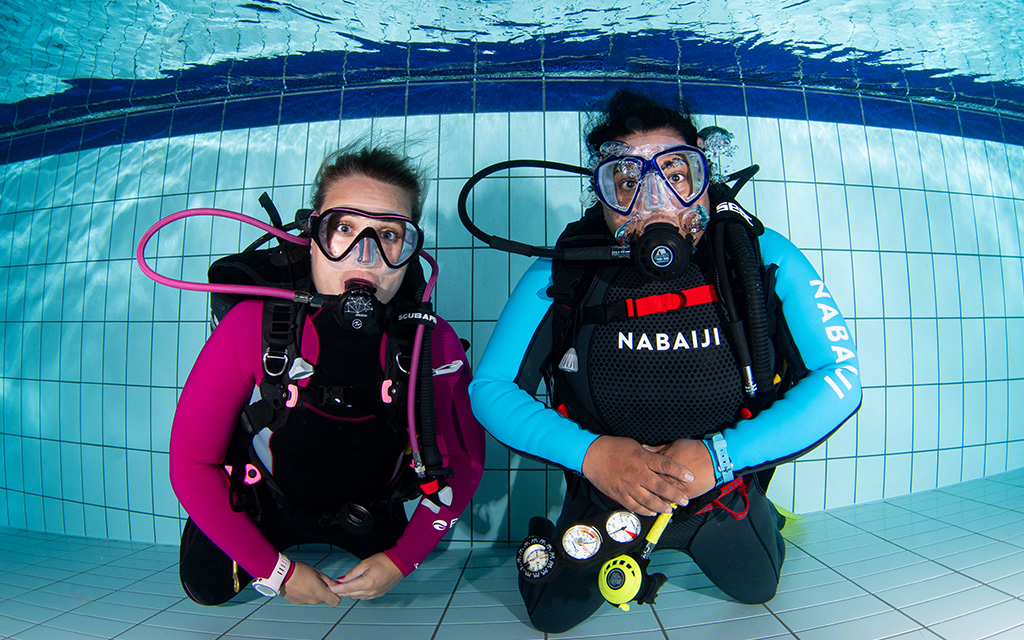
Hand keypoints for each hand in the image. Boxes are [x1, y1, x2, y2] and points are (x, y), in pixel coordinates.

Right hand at [280, 561, 340, 605]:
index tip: (333, 588)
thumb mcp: (318, 573)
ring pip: (315, 599)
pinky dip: (306, 593)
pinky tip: (300, 585)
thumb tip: (336, 585)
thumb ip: (329, 581)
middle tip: (318, 581)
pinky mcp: (297, 602)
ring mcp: (305, 602)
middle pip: (324, 599)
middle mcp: (313, 601)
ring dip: (314, 592)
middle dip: (324, 591)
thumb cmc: (301, 571)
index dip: (336, 595)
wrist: (282, 575)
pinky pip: (306, 599)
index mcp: (320, 593)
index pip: (335, 602)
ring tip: (307, 581)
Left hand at [330, 553, 403, 599]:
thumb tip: (342, 579)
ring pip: (357, 597)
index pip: (347, 588)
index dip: (337, 589)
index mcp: (366, 583)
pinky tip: (354, 590)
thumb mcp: (365, 563)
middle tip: (334, 587)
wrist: (400, 564)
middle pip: (350, 594)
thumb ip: (352, 573)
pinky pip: (364, 597)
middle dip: (341, 591)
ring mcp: (375, 594)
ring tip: (342, 588)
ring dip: (349, 593)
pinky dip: (357, 594)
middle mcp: (370, 591)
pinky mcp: (378, 594)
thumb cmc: (384, 561)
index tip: (330, 588)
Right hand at [581, 436, 695, 515]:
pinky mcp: (620, 494)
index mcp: (643, 459)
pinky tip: (652, 512)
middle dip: (675, 495)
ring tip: (670, 509)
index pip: (666, 465)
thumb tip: (661, 460)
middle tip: (684, 500)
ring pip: (649, 500)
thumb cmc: (612, 448)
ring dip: (662, 506)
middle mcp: (637, 473)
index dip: (680, 472)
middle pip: (660, 486)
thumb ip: (648, 455)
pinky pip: (634, 506)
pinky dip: (645, 511)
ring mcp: (628, 485)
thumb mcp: (635, 446)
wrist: (591, 455)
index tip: (690, 477)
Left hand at [643, 439, 716, 499]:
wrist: (713, 458)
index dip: (639, 478)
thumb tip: (645, 448)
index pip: (646, 474)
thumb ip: (657, 449)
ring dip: (656, 501)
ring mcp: (677, 487)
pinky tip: (664, 503)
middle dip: (645, 491)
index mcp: (663, 464)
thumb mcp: (674, 445)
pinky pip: (673, 502)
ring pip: (661, 497)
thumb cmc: (695, 450)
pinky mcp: (687, 494)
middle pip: (652, 488)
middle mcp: (669, 477)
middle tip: (638, 494)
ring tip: (651, 503)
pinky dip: (668, 503)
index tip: (634, 480)